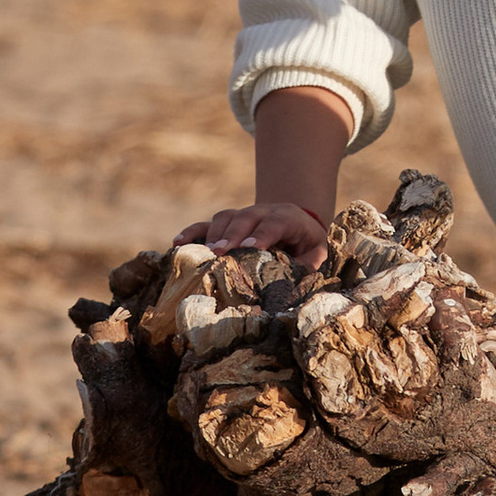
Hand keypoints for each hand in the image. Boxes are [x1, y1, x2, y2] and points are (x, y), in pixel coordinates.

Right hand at [176, 201, 328, 263]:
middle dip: (233, 234)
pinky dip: (192, 232)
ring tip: (207, 254)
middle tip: (222, 252)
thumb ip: (308, 265)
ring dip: (214, 234)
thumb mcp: (317, 253)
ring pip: (225, 217)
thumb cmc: (307, 243)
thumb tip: (295, 284)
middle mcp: (263, 211)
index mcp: (288, 217)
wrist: (297, 223)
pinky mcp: (227, 223)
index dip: (263, 233)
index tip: (251, 246)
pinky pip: (207, 224)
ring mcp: (243, 215)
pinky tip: (178, 243)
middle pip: (246, 217)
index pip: (275, 222)